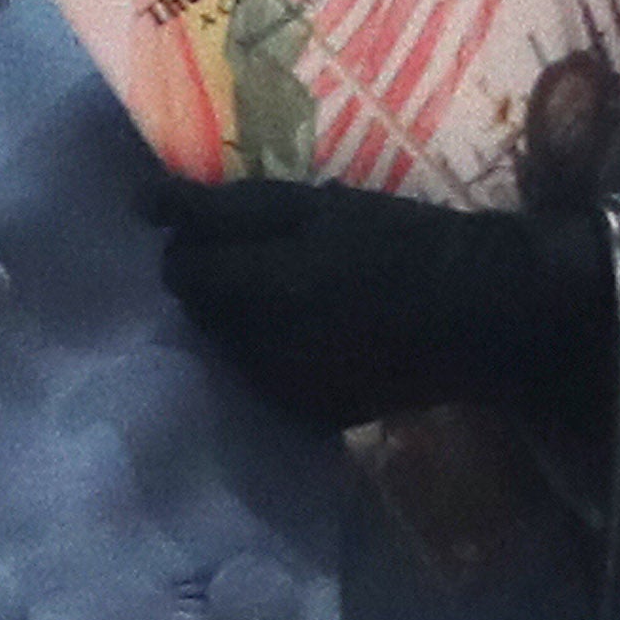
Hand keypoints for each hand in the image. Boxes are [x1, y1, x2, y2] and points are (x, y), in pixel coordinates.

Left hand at [155, 174, 613, 436]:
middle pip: (201, 313)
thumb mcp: (314, 207)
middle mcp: (259, 355)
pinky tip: (319, 328)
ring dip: (245, 319)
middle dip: (220, 283)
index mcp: (259, 294)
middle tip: (270, 254)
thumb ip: (224, 208)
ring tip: (299, 289)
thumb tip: (140, 204)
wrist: (479, 314)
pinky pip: (264, 377)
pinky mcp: (310, 415)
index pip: (180, 270)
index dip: (196, 243)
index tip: (228, 225)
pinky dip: (276, 350)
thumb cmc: (401, 242)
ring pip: (229, 348)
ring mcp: (283, 392)